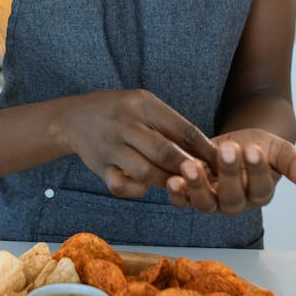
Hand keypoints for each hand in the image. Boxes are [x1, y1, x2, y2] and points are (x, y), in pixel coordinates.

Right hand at [60, 89, 218, 198]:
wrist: (74, 118)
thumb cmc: (119, 112)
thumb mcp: (143, 104)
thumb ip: (170, 124)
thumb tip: (206, 150)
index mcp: (142, 104)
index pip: (181, 128)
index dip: (205, 148)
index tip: (221, 161)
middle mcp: (125, 124)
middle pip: (165, 152)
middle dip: (189, 169)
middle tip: (206, 179)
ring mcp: (110, 146)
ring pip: (146, 172)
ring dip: (167, 182)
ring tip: (179, 184)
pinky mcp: (99, 167)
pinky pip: (121, 186)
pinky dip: (137, 191)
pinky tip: (144, 188)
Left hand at [165, 129, 295, 215]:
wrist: (237, 143)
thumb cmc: (261, 148)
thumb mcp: (279, 151)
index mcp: (261, 194)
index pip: (261, 187)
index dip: (257, 171)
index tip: (254, 149)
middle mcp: (237, 203)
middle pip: (232, 197)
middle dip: (229, 174)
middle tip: (227, 149)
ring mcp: (213, 201)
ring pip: (205, 203)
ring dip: (197, 186)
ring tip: (192, 166)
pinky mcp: (192, 195)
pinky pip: (183, 201)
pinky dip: (177, 194)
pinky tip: (172, 180)